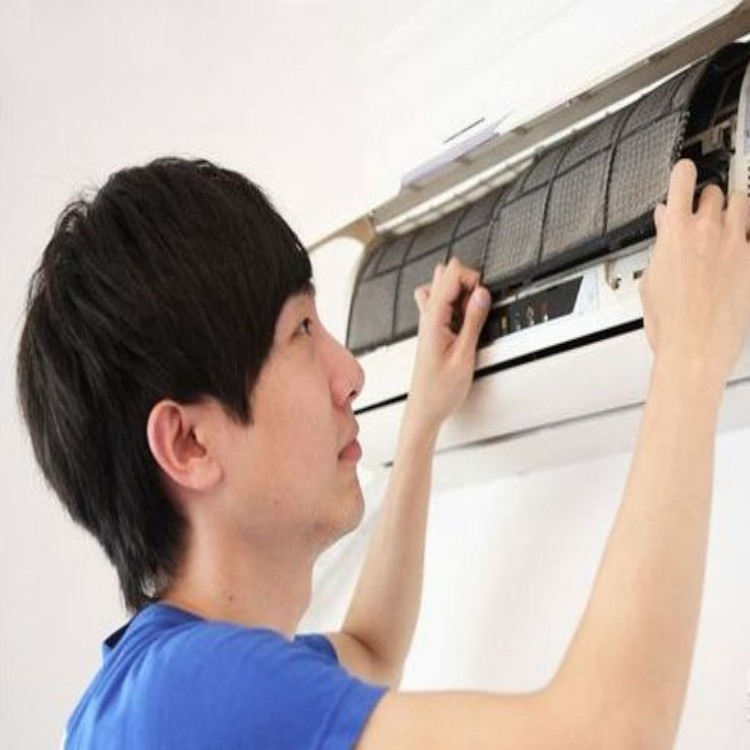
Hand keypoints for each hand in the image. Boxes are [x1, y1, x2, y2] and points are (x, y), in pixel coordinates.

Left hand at [407, 258, 490, 433]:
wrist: (425, 409)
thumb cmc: (440, 390)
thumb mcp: (464, 355)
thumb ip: (474, 320)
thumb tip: (482, 293)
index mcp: (433, 317)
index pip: (451, 274)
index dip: (472, 278)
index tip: (483, 296)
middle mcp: (427, 316)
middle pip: (445, 275)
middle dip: (467, 281)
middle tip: (478, 305)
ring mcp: (428, 322)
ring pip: (442, 287)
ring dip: (461, 293)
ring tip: (471, 313)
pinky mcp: (433, 330)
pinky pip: (442, 304)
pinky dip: (456, 305)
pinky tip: (465, 321)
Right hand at [640, 159, 749, 382]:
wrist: (695, 348)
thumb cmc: (670, 323)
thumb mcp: (651, 280)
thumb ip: (660, 245)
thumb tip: (663, 226)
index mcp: (675, 232)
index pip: (682, 179)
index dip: (683, 173)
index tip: (684, 174)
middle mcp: (709, 231)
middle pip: (714, 192)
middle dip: (707, 200)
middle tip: (703, 213)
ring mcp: (737, 244)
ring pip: (743, 203)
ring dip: (734, 209)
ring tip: (728, 223)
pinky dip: (748, 238)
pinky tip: (741, 248)